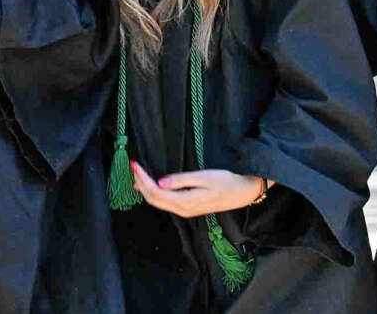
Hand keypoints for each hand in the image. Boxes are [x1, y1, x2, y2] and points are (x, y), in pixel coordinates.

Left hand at [130, 162, 267, 218]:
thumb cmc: (226, 182)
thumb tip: (160, 182)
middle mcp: (183, 210)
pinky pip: (166, 203)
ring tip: (137, 173)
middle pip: (154, 199)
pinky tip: (149, 185)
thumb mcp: (204, 177)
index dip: (143, 179)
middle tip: (133, 167)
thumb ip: (181, 180)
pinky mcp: (188, 209)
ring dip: (146, 188)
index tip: (135, 165)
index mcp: (185, 202)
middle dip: (141, 183)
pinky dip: (154, 193)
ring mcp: (186, 211)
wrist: (243, 193)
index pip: (156, 192)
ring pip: (159, 202)